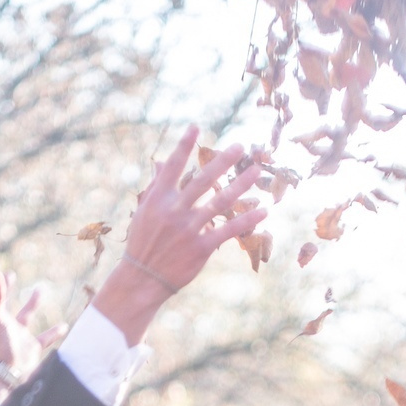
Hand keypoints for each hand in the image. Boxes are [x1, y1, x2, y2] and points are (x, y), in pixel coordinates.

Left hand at [0, 261, 58, 380]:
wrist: (5, 375)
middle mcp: (5, 325)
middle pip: (5, 302)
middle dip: (6, 288)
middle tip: (10, 275)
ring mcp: (19, 336)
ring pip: (26, 316)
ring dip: (32, 304)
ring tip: (39, 290)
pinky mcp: (31, 348)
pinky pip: (44, 338)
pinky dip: (53, 332)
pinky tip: (64, 327)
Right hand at [90, 125, 265, 343]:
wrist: (142, 279)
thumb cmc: (144, 242)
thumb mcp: (146, 211)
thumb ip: (159, 186)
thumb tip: (163, 161)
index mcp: (158, 199)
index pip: (172, 167)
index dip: (183, 146)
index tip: (195, 126)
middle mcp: (173, 211)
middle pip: (202, 180)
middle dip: (222, 162)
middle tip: (239, 146)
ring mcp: (188, 229)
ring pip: (219, 202)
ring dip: (240, 185)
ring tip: (255, 171)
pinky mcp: (201, 248)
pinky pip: (228, 230)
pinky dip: (246, 220)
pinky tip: (263, 210)